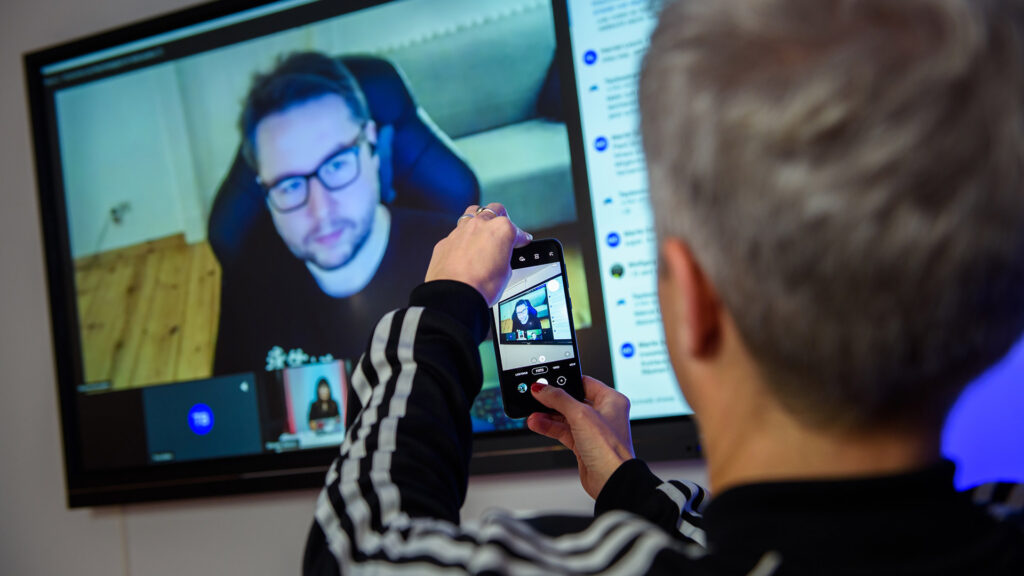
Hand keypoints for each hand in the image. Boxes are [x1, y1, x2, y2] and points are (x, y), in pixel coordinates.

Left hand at [425, 203, 531, 306]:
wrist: (453, 296)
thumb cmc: (479, 285)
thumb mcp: (506, 273)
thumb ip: (505, 257)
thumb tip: (501, 257)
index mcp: (500, 230)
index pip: (516, 230)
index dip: (520, 238)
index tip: (520, 242)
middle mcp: (479, 225)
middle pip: (494, 210)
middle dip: (500, 218)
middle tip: (503, 231)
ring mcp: (460, 231)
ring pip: (472, 214)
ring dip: (479, 222)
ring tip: (482, 235)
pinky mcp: (445, 242)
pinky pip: (456, 234)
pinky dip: (462, 240)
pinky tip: (464, 252)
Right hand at [527, 376, 634, 498]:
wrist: (611, 480)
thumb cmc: (610, 449)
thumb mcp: (581, 415)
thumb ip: (559, 399)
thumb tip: (542, 389)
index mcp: (611, 400)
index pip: (584, 383)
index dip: (565, 382)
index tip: (546, 382)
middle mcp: (603, 414)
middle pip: (572, 400)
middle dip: (552, 401)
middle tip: (536, 397)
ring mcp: (593, 430)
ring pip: (565, 417)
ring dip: (548, 415)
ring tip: (532, 413)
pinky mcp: (583, 445)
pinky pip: (563, 431)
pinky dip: (550, 427)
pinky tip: (537, 423)